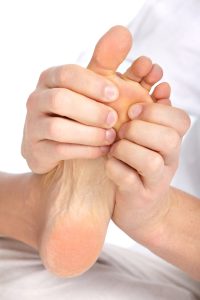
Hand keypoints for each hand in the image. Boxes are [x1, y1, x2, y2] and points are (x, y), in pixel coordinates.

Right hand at [21, 64, 118, 172]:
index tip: (114, 94)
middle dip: (91, 110)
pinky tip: (102, 150)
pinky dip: (84, 150)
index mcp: (51, 79)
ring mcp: (33, 125)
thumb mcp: (93, 86)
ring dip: (89, 133)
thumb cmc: (81, 111)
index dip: (91, 83)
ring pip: (57, 128)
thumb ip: (106, 61)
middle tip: (114, 118)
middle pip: (60, 100)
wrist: (61, 144)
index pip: (67, 73)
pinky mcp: (36, 149)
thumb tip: (123, 31)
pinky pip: (59, 150)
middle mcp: (37, 99)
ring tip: (110, 137)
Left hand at [106, 101, 190, 242]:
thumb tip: (160, 86)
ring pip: (151, 161)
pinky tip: (109, 163)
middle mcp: (169, 160)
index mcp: (171, 140)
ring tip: (114, 149)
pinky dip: (114, 168)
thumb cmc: (136, 163)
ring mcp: (155, 181)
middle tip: (121, 131)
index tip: (133, 111)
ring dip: (126, 150)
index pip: (180, 119)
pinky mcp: (139, 197)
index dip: (156, 110)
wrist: (139, 205)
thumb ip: (150, 111)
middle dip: (139, 129)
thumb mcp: (145, 135)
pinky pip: (128, 180)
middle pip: (169, 139)